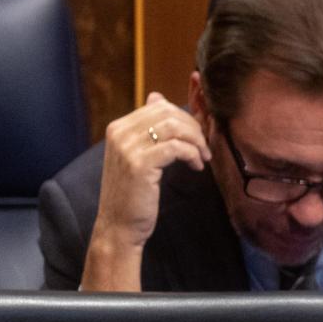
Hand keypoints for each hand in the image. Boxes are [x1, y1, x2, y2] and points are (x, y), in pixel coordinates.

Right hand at [82, 92, 210, 290]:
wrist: (119, 225)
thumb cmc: (134, 193)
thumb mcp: (139, 155)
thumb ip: (149, 127)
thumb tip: (158, 96)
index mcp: (118, 127)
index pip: (159, 106)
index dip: (186, 119)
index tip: (197, 137)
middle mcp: (119, 133)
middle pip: (168, 113)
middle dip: (194, 128)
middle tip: (204, 148)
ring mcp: (127, 147)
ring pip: (174, 127)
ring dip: (196, 141)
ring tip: (202, 157)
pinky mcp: (139, 164)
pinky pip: (176, 147)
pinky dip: (192, 154)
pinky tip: (196, 167)